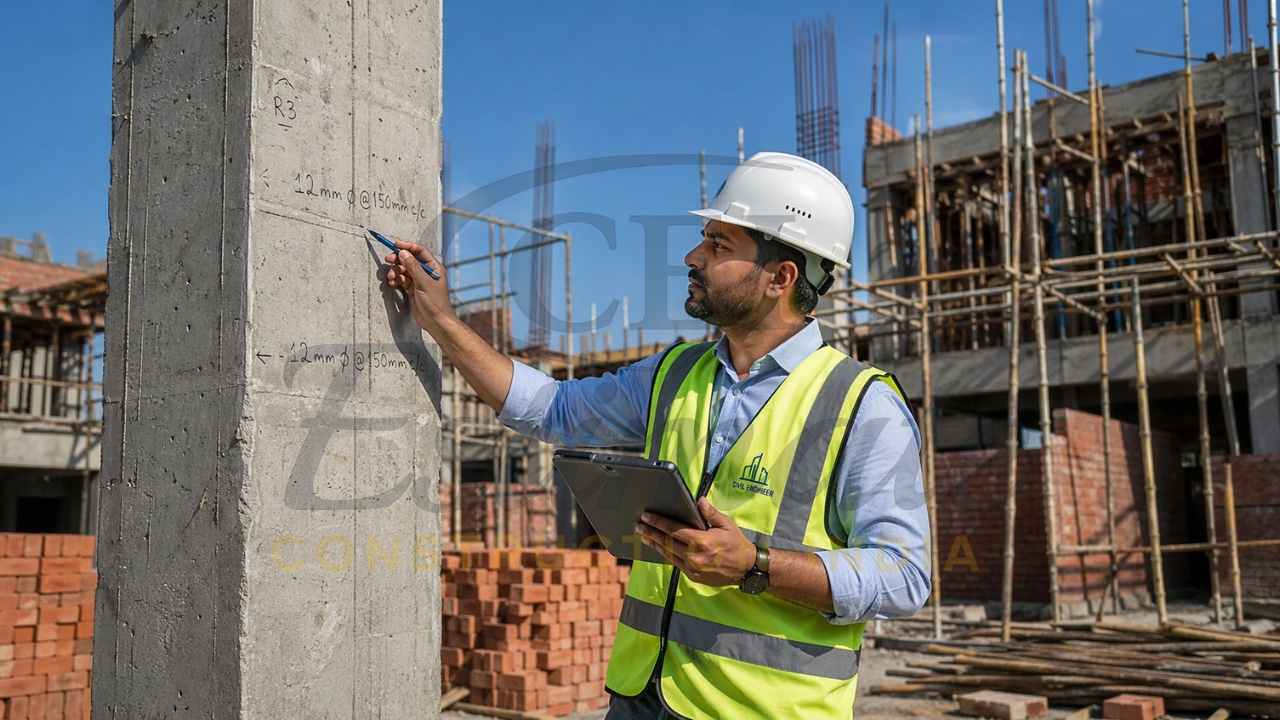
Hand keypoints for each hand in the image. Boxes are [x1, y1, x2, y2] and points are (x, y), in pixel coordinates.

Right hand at [383, 241, 453, 331]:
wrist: (436, 321)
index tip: (396, 245)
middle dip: (398, 259)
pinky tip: (392, 282)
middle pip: (410, 260)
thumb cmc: (435, 303)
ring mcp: (419, 281)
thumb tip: (403, 253)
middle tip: (388, 260)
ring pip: (404, 270)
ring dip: (396, 271)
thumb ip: (413, 267)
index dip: (408, 246)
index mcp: (434, 267)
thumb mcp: (423, 283)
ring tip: (391, 277)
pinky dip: (396, 280)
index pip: (420, 251)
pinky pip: (402, 280)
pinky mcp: (413, 289)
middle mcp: (427, 272)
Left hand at [636, 498, 757, 586]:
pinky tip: (660, 548)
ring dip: (655, 544)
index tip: (646, 517)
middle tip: (639, 526)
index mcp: (702, 542)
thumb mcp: (727, 525)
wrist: (745, 569)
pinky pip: (675, 563)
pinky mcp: (693, 576)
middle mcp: (695, 557)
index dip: (658, 522)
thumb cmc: (736, 544)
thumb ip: (711, 513)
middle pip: (666, 543)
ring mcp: (693, 569)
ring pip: (668, 554)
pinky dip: (666, 554)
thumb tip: (699, 501)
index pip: (674, 530)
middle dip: (651, 533)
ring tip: (645, 536)